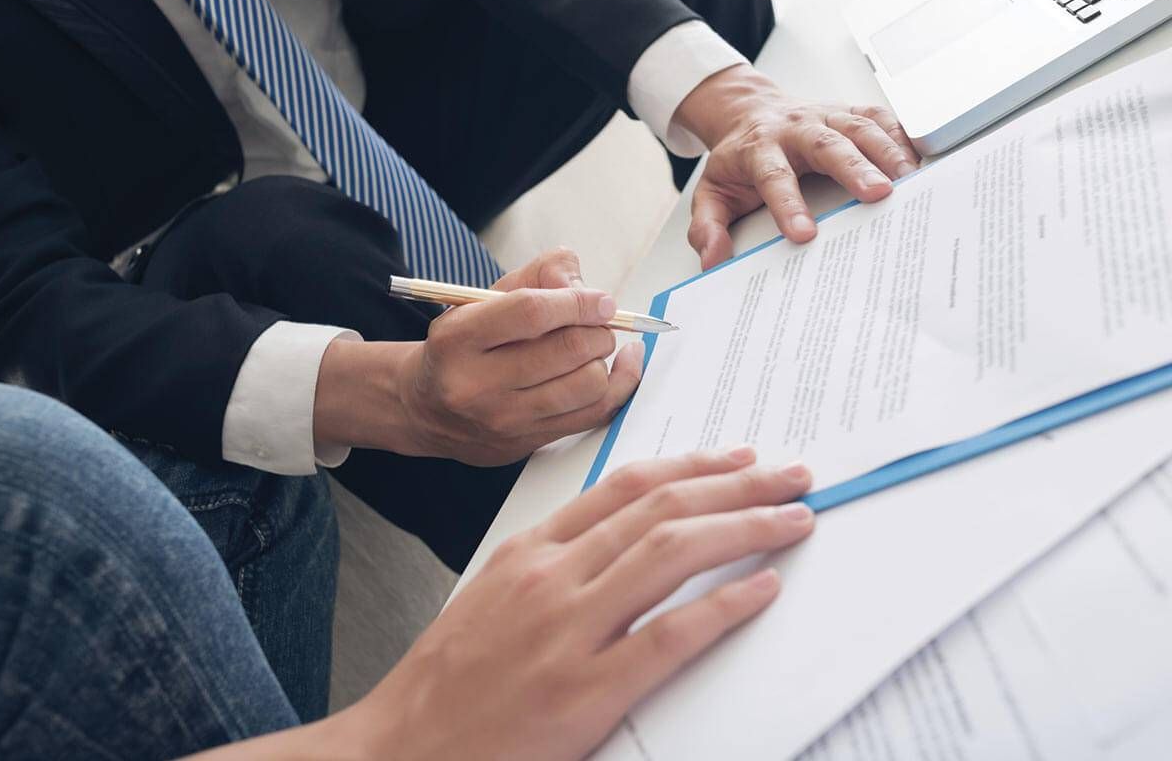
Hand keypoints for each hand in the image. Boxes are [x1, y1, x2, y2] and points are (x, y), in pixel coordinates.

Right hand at [355, 449, 813, 759]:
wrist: (398, 749)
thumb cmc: (449, 679)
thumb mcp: (493, 595)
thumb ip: (555, 562)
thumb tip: (625, 538)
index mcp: (529, 551)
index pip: (625, 487)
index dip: (692, 465)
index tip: (738, 458)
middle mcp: (551, 578)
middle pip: (660, 508)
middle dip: (737, 484)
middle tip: (790, 473)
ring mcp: (568, 632)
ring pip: (671, 554)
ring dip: (744, 528)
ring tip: (792, 518)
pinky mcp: (584, 693)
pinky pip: (670, 636)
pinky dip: (724, 606)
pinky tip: (762, 589)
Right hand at [400, 249, 643, 464]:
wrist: (429, 410)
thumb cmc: (464, 345)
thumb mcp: (482, 299)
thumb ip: (536, 276)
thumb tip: (585, 288)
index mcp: (458, 338)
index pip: (532, 313)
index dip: (578, 302)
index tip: (600, 301)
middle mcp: (477, 384)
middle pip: (567, 350)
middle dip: (597, 329)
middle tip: (598, 322)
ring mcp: (504, 419)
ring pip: (587, 385)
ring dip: (604, 358)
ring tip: (595, 346)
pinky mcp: (528, 443)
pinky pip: (595, 415)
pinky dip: (620, 386)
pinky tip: (623, 366)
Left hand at [674, 65, 921, 269]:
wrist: (749, 113)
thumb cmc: (738, 160)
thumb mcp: (711, 193)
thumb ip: (708, 227)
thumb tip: (712, 259)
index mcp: (759, 148)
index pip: (773, 177)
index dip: (788, 205)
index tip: (804, 234)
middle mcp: (795, 128)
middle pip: (826, 144)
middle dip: (853, 168)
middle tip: (878, 195)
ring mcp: (825, 115)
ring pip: (858, 126)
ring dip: (886, 150)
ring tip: (909, 179)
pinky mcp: (848, 112)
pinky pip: (878, 116)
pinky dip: (900, 133)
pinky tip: (918, 156)